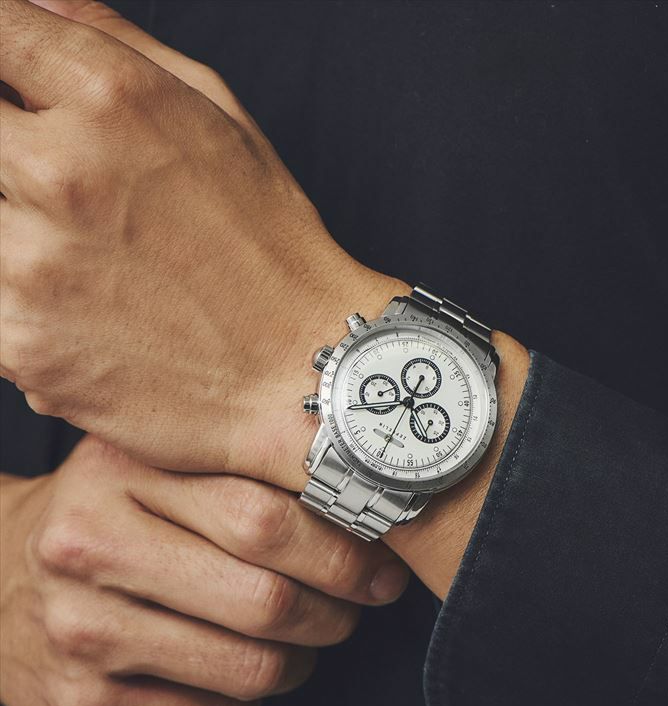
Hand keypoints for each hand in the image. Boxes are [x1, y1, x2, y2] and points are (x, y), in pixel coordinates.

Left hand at [0, 0, 405, 485]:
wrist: (300, 368)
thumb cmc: (273, 250)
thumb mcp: (222, 119)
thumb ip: (117, 43)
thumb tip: (37, 4)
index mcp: (112, 100)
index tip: (18, 96)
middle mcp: (58, 173)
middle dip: (10, 151)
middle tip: (63, 190)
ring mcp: (28, 266)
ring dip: (13, 228)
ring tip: (79, 254)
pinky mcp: (19, 344)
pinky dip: (19, 297)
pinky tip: (79, 306)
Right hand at [0, 436, 407, 705]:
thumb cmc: (109, 512)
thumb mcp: (157, 465)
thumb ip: (240, 472)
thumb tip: (355, 505)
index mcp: (124, 472)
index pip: (264, 518)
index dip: (342, 551)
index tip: (380, 564)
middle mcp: (92, 546)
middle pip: (266, 597)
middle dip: (337, 611)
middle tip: (359, 605)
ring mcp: (81, 630)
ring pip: (249, 667)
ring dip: (302, 662)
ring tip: (309, 643)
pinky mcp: (78, 704)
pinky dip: (254, 704)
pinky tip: (250, 677)